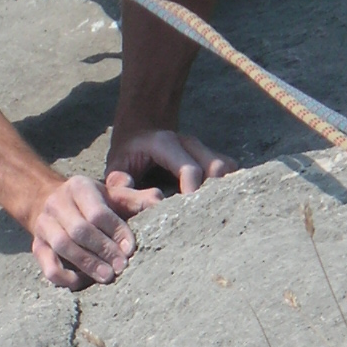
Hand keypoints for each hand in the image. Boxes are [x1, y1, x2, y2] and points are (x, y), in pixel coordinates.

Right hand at [30, 174, 136, 289]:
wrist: (50, 203)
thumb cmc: (92, 203)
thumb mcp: (113, 195)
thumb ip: (136, 199)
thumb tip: (158, 202)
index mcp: (79, 187)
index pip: (97, 212)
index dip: (116, 231)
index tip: (130, 248)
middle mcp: (57, 203)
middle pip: (79, 230)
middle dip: (103, 250)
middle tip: (122, 266)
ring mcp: (44, 225)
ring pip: (63, 246)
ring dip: (88, 264)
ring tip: (108, 277)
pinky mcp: (37, 247)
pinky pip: (48, 267)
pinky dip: (65, 277)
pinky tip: (83, 282)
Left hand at [105, 128, 236, 215]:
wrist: (140, 129)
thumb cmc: (127, 153)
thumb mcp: (116, 169)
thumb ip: (124, 190)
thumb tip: (152, 205)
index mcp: (166, 144)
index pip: (190, 169)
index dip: (192, 193)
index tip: (187, 217)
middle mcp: (190, 143)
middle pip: (217, 168)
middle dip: (211, 195)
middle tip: (198, 218)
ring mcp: (204, 148)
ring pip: (228, 169)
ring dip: (221, 191)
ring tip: (205, 212)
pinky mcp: (213, 156)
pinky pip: (230, 172)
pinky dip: (225, 188)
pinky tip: (212, 204)